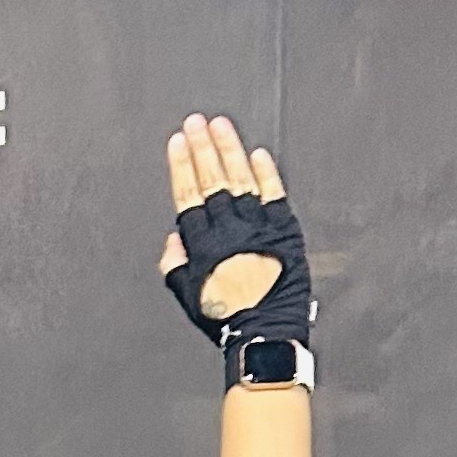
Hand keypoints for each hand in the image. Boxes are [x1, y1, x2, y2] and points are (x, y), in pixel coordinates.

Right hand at [157, 113, 311, 341]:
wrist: (265, 334)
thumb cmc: (228, 320)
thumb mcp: (189, 297)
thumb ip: (174, 266)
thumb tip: (171, 241)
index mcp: (203, 246)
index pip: (188, 195)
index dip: (181, 166)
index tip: (177, 142)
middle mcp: (229, 232)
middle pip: (211, 180)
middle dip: (201, 148)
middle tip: (195, 123)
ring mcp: (258, 229)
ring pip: (240, 180)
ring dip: (229, 150)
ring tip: (220, 126)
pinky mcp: (285, 233)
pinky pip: (274, 196)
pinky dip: (266, 175)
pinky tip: (258, 154)